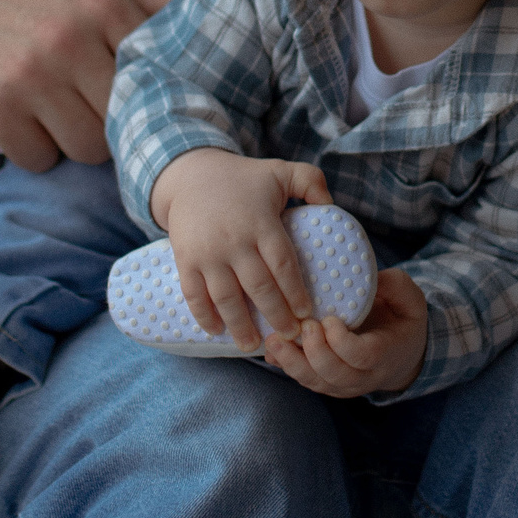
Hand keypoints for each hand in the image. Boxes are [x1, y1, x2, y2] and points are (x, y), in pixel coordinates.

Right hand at [0, 0, 173, 168]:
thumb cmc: (46, 7)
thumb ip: (157, 6)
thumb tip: (219, 27)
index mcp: (104, 6)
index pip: (156, 78)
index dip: (152, 97)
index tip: (146, 101)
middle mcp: (68, 39)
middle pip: (124, 121)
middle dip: (113, 122)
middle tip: (92, 104)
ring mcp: (29, 76)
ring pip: (86, 149)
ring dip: (75, 140)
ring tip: (60, 110)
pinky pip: (38, 159)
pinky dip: (35, 149)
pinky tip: (26, 120)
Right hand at [149, 148, 335, 351]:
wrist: (189, 174)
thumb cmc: (243, 178)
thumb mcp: (280, 170)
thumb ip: (311, 181)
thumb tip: (332, 205)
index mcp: (261, 222)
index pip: (283, 264)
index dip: (295, 292)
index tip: (307, 313)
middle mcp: (234, 240)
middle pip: (259, 286)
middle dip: (276, 315)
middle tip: (290, 335)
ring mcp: (207, 252)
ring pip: (226, 297)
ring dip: (240, 325)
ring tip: (253, 346)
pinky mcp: (185, 259)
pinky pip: (194, 294)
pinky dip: (205, 316)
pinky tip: (217, 332)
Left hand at [265, 267, 428, 398]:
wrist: (403, 356)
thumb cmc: (403, 320)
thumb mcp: (409, 299)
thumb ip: (393, 285)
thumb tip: (366, 275)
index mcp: (387, 353)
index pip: (362, 356)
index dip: (342, 342)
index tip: (328, 320)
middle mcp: (365, 376)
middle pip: (335, 374)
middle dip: (314, 351)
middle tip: (302, 326)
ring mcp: (345, 385)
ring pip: (316, 382)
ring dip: (292, 362)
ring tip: (273, 339)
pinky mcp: (328, 384)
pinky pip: (306, 380)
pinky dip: (286, 366)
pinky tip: (272, 350)